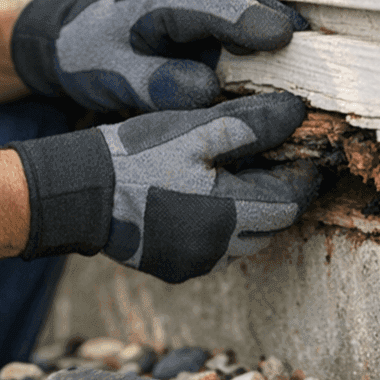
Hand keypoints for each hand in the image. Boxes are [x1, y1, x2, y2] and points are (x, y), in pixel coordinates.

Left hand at [10, 0, 308, 111]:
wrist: (75, 37)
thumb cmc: (90, 56)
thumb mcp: (109, 73)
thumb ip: (151, 82)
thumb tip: (204, 90)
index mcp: (155, 2)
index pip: (207, 5)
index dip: (248, 19)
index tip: (284, 36)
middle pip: (241, 0)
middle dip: (280, 20)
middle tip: (322, 47)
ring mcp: (202, 1)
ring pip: (250, 8)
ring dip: (283, 29)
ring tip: (322, 53)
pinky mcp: (212, 17)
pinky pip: (247, 23)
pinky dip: (272, 38)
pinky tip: (299, 60)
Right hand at [10, 92, 319, 282]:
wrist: (77, 191)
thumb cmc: (134, 156)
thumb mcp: (194, 129)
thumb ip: (250, 124)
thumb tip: (296, 112)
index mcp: (229, 214)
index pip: (291, 201)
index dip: (302, 173)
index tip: (302, 146)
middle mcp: (217, 249)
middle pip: (272, 224)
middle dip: (279, 191)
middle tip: (272, 155)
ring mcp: (193, 263)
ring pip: (244, 239)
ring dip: (250, 209)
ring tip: (236, 172)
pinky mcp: (172, 267)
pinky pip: (214, 248)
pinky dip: (220, 223)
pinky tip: (203, 193)